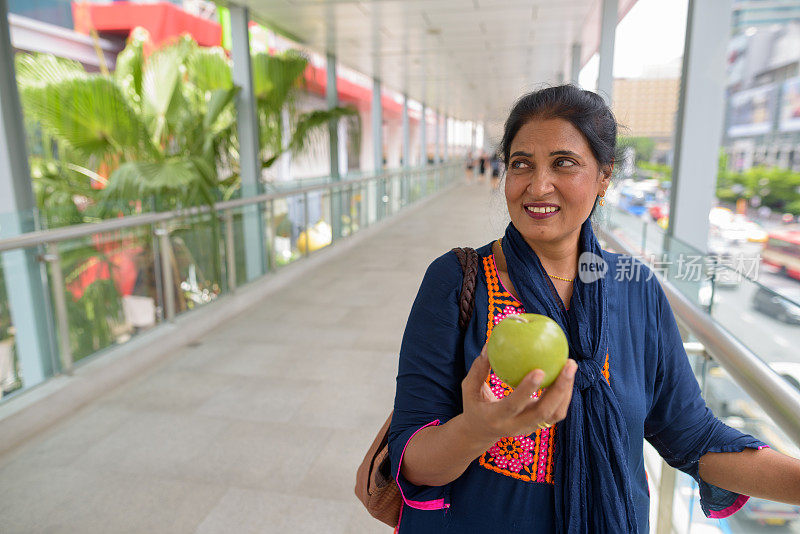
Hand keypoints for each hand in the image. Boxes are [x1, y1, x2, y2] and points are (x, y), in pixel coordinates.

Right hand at [460, 343, 576, 445]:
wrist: (481, 433)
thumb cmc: (474, 405)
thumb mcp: (469, 388)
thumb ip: (478, 368)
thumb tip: (489, 344)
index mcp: (496, 417)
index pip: (514, 405)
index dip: (527, 389)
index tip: (539, 370)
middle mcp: (515, 426)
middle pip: (543, 412)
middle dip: (560, 389)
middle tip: (568, 363)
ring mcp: (529, 428)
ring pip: (555, 414)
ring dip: (566, 391)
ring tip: (570, 365)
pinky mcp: (538, 426)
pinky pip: (556, 411)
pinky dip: (564, 394)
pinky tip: (565, 373)